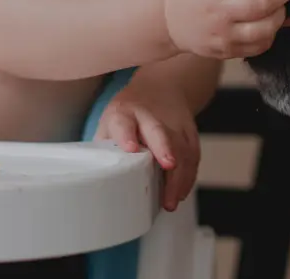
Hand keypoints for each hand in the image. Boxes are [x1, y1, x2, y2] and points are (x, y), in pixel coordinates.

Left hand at [94, 86, 200, 211]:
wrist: (161, 88)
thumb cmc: (128, 115)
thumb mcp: (109, 123)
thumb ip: (105, 147)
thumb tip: (97, 179)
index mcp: (124, 113)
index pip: (124, 122)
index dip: (127, 135)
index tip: (131, 148)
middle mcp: (149, 116)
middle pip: (158, 131)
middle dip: (164, 147)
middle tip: (168, 165)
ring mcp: (173, 122)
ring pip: (180, 146)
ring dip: (179, 174)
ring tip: (171, 200)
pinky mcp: (189, 131)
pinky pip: (193, 154)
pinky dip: (189, 175)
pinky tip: (181, 192)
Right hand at [165, 0, 289, 58]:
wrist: (169, 20)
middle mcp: (217, 12)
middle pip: (261, 2)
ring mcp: (223, 35)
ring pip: (265, 28)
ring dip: (280, 13)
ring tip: (279, 4)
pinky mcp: (228, 51)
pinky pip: (260, 45)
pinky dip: (270, 33)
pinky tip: (267, 22)